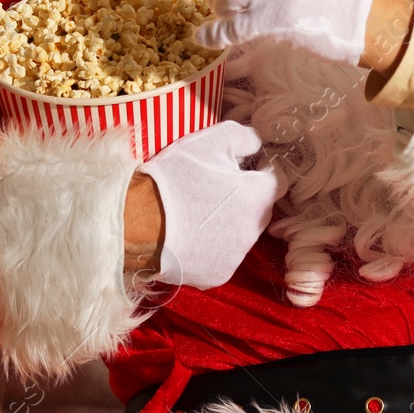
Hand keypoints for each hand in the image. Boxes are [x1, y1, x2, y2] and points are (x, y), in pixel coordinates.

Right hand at [138, 121, 284, 288]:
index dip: (258, 169)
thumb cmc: (176, 179)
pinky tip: (188, 235)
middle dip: (243, 197)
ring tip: (194, 212)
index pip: (276, 180)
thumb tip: (257, 143)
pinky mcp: (216, 275)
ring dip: (226, 223)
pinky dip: (209, 246)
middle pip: (258, 209)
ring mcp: (235, 257)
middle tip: (211, 186)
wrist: (138, 223)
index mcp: (258, 198)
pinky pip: (220, 255)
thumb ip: (244, 137)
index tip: (236, 165)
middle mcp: (254, 231)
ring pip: (239, 233)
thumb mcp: (212, 141)